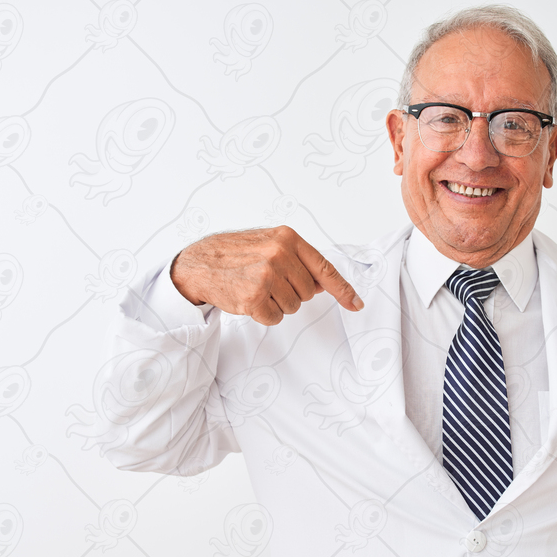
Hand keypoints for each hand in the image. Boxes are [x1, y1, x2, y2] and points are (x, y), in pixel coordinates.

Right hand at [170, 226, 363, 324]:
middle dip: (291, 293)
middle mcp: (279, 254)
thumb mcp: (270, 245)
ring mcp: (267, 275)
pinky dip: (263, 314)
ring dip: (276, 304)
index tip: (356, 304)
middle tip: (267, 281)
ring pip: (293, 307)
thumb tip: (323, 284)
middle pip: (308, 293)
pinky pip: (275, 318)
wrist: (199, 263)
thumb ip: (299, 261)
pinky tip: (248, 299)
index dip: (343, 289)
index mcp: (288, 238)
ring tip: (255, 287)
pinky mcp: (254, 297)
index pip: (324, 268)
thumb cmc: (236, 254)